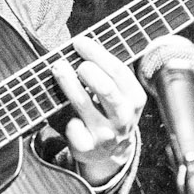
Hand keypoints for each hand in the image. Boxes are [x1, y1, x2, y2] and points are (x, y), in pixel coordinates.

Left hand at [51, 33, 145, 186]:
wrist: (110, 152)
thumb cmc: (108, 111)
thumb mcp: (118, 93)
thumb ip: (106, 72)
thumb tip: (80, 45)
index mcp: (135, 98)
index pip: (118, 71)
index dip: (97, 53)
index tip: (79, 41)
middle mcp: (124, 117)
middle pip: (106, 88)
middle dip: (89, 70)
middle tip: (74, 61)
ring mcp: (106, 134)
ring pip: (85, 105)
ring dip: (69, 84)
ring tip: (58, 69)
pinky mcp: (88, 147)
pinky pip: (74, 129)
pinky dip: (68, 120)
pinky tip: (68, 117)